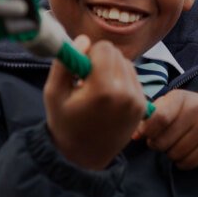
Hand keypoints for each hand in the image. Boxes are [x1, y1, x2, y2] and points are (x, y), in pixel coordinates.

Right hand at [44, 35, 145, 169]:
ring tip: (97, 90)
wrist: (85, 157)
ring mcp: (138, 100)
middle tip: (86, 80)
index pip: (104, 48)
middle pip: (116, 54)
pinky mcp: (144, 105)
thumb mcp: (53, 92)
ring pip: (126, 63)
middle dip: (100, 61)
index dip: (89, 54)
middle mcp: (126, 93)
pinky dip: (121, 81)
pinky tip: (109, 98)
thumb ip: (65, 62)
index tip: (79, 70)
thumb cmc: (65, 123)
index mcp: (104, 89)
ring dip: (112, 69)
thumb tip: (84, 39)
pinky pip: (133, 78)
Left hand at [132, 90, 197, 169]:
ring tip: (178, 143)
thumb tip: (134, 134)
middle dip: (158, 144)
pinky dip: (182, 161)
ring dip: (170, 153)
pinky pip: (186, 164)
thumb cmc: (195, 110)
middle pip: (162, 142)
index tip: (144, 134)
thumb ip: (153, 115)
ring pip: (173, 155)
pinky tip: (187, 151)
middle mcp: (197, 114)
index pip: (158, 118)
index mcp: (182, 99)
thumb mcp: (176, 103)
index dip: (147, 131)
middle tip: (164, 138)